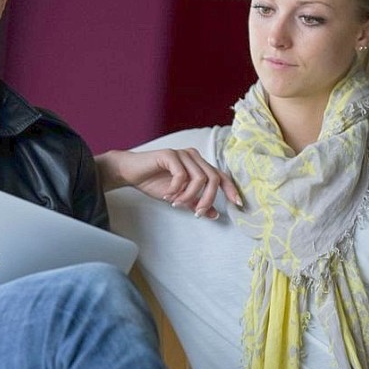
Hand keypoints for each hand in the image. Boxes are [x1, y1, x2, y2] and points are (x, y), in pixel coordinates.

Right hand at [96, 149, 240, 218]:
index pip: (221, 176)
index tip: (237, 204)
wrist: (131, 173)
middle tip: (198, 213)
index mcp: (199, 165)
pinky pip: (182, 175)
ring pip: (199, 178)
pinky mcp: (170, 154)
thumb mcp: (179, 197)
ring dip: (189, 196)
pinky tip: (168, 195)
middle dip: (207, 199)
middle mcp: (194, 157)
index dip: (231, 189)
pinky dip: (177, 189)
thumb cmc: (154, 182)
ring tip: (176, 203)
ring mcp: (182, 154)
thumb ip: (196, 203)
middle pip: (213, 179)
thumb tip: (214, 215)